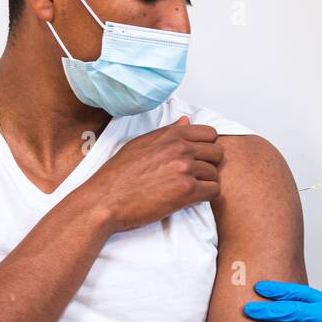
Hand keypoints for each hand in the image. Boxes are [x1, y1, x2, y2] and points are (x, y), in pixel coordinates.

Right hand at [86, 115, 222, 231]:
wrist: (104, 200)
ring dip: (205, 183)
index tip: (197, 158)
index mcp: (170, 134)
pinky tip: (189, 199)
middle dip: (209, 165)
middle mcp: (180, 148)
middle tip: (194, 176)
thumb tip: (187, 121)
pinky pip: (214, 191)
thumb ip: (168, 132)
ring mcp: (185, 168)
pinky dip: (205, 196)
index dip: (206, 147)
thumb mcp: (140, 144)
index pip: (210, 133)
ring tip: (186, 189)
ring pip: (215, 173)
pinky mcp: (187, 191)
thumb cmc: (118, 175)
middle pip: (217, 152)